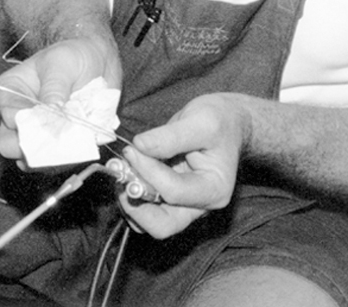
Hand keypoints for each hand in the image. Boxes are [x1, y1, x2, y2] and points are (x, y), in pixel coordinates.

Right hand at [0, 37, 120, 167]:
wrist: (97, 61)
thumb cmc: (73, 56)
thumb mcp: (62, 64)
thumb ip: (54, 89)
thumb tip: (50, 117)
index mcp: (9, 91)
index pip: (8, 117)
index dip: (29, 124)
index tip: (54, 119)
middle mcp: (16, 115)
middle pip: (8, 146)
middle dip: (34, 148)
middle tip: (61, 139)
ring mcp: (34, 133)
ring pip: (30, 161)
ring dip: (54, 157)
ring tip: (76, 140)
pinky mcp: (53, 146)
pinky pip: (53, 165)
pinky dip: (68, 160)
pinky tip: (82, 144)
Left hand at [118, 94, 248, 238]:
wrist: (227, 123)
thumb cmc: (220, 122)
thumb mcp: (201, 121)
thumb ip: (170, 136)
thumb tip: (139, 146)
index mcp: (214, 190)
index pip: (172, 191)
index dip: (146, 170)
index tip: (132, 148)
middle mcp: (199, 206)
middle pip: (161, 225)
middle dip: (134, 201)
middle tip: (120, 172)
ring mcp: (182, 206)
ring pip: (147, 222)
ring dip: (128, 198)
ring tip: (121, 168)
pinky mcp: (168, 200)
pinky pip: (142, 209)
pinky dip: (129, 194)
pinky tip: (127, 170)